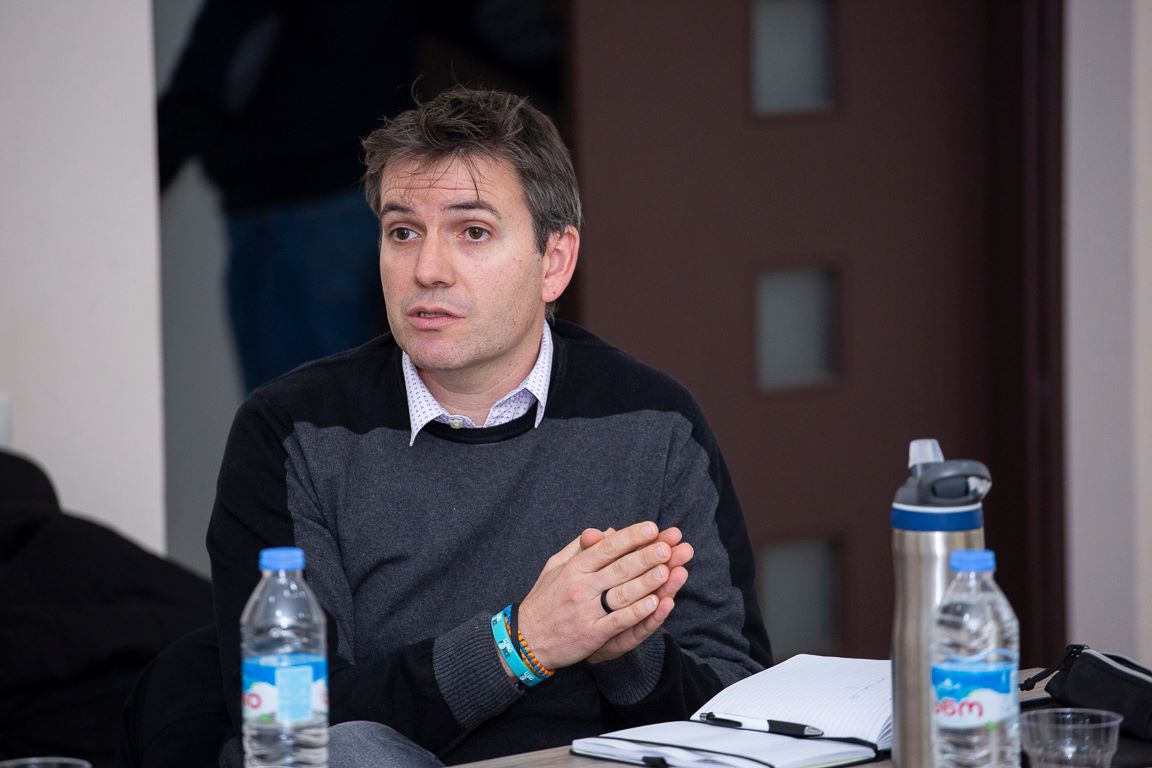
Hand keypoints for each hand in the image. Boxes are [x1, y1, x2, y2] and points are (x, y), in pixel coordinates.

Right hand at [518, 522, 677, 670]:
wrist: (526, 640)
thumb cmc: (544, 600)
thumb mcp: (555, 567)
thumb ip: (580, 548)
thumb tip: (608, 531)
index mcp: (573, 568)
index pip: (606, 548)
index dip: (630, 537)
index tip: (651, 527)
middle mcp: (580, 587)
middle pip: (618, 568)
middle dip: (645, 556)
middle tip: (668, 546)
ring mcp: (586, 611)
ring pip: (621, 593)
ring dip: (646, 582)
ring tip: (667, 570)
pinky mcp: (591, 635)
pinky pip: (617, 621)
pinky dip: (636, 612)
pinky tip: (654, 603)